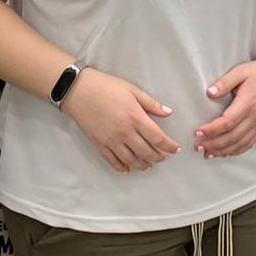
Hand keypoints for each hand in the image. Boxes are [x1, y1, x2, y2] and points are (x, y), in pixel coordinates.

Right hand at [61, 68, 179, 172]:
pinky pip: (113, 161)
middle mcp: (125, 133)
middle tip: (164, 157)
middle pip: (147, 152)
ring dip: (143, 165)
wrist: (79, 90)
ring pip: (131, 160)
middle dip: (158, 157)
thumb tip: (168, 113)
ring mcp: (111, 141)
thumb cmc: (107, 86)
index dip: (169, 146)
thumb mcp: (132, 90)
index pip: (158, 138)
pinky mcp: (99, 144)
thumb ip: (151, 104)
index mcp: (136, 118)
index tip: (176, 150)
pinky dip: (122, 167)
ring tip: (149, 165)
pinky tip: (128, 168)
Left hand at [197, 54, 255, 157]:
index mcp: (247, 103)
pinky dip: (236, 151)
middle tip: (198, 146)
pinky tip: (226, 153)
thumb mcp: (239, 72)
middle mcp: (254, 117)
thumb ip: (224, 83)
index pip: (227, 122)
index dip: (212, 129)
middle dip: (214, 144)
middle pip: (232, 136)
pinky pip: (249, 143)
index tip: (198, 132)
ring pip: (240, 143)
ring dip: (223, 151)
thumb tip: (209, 93)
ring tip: (208, 154)